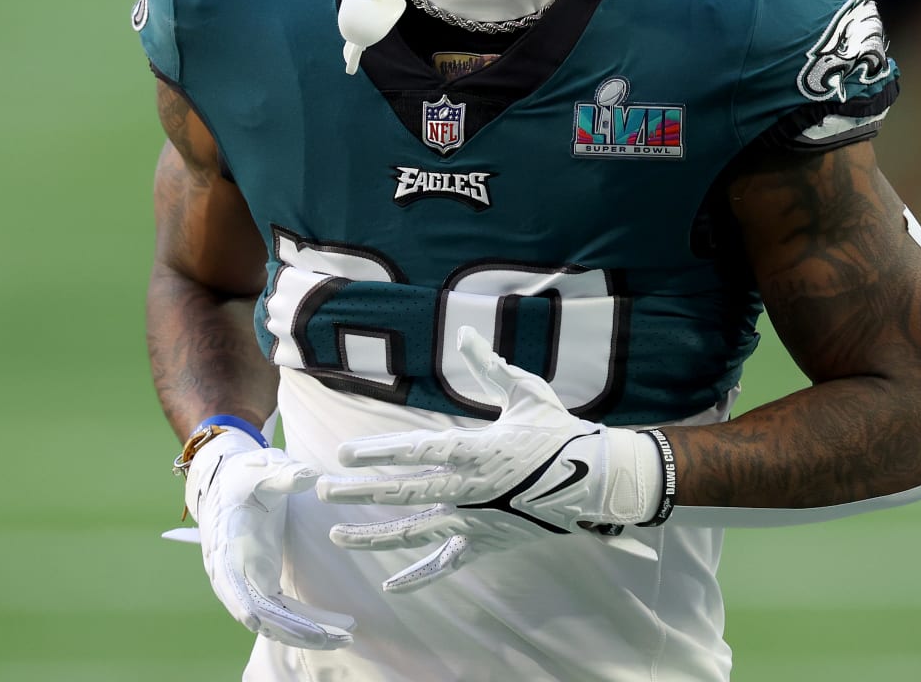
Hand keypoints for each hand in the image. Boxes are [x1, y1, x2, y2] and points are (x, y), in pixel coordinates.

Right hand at [183, 428, 355, 648]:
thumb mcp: (262, 468)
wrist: (222, 482)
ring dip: (306, 633)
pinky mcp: (257, 582)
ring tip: (346, 636)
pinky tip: (331, 628)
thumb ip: (284, 474)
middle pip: (263, 618)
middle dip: (300, 632)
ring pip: (272, 621)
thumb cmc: (243, 476)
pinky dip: (303, 623)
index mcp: (230, 550)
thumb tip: (310, 475)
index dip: (271, 616)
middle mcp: (232, 574)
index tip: (302, 629)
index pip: (246, 596)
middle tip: (342, 637)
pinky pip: (278, 612)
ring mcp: (243, 582)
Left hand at [318, 328, 668, 592]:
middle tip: (323, 490)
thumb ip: (488, 367)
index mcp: (474, 450)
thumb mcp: (525, 392)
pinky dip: (420, 577)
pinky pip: (448, 564)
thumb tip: (464, 335)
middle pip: (403, 493)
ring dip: (374, 535)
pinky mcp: (485, 543)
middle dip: (359, 492)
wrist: (596, 481)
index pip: (415, 451)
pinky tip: (393, 587)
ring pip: (415, 533)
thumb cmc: (559, 432)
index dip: (377, 452)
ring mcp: (475, 521)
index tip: (344, 454)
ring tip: (338, 534)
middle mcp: (468, 490)